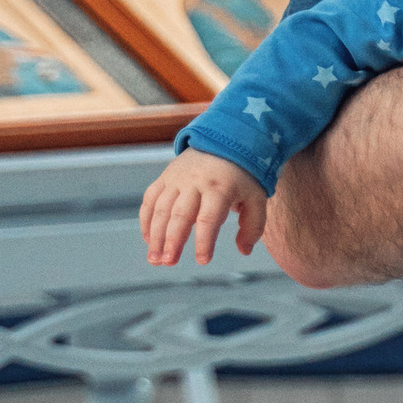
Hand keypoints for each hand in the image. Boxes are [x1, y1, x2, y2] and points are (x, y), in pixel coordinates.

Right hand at [142, 154, 266, 267]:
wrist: (225, 140)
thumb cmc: (242, 176)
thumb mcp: (256, 197)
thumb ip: (253, 226)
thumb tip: (244, 251)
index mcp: (220, 188)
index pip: (209, 218)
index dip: (205, 241)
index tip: (203, 261)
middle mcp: (195, 182)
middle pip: (180, 214)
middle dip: (173, 240)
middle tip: (168, 262)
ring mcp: (177, 179)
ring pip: (161, 208)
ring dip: (155, 235)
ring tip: (155, 258)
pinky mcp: (165, 177)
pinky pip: (150, 199)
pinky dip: (146, 220)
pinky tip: (149, 240)